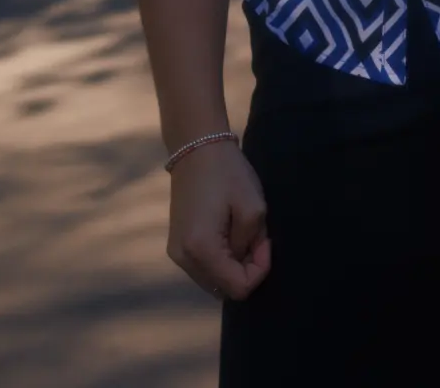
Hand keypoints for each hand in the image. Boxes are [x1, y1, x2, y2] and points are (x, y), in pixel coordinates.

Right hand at [166, 138, 270, 301]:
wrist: (196, 149)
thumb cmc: (228, 174)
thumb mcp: (253, 207)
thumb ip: (253, 245)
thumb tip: (246, 262)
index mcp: (201, 249)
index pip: (238, 288)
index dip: (259, 270)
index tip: (263, 241)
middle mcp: (183, 259)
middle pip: (224, 289)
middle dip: (245, 269)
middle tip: (254, 237)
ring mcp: (176, 254)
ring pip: (214, 281)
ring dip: (233, 266)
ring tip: (240, 233)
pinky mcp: (176, 246)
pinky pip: (204, 269)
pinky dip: (220, 260)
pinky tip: (227, 234)